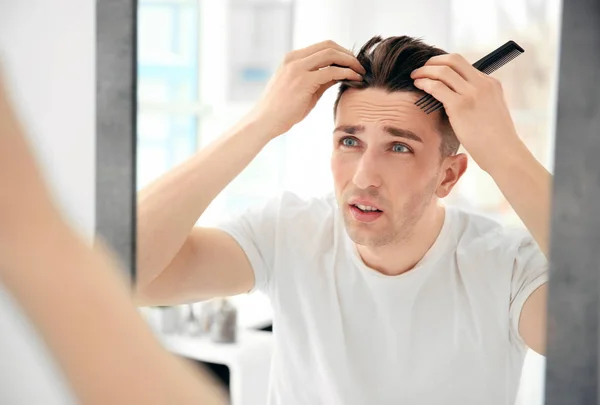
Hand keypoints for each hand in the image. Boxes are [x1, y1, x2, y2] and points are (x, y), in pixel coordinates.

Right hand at [247, 40, 364, 136]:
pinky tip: (355, 79)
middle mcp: (294, 59)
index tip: (351, 63)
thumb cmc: (282, 110)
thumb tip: (340, 74)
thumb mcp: (303, 90)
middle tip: (360, 66)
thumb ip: (320, 80)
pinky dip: (347, 72)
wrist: (265, 121)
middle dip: (348, 54)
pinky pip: (332, 71)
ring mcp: (298, 68)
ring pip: (331, 54)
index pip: (322, 46)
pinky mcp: (304, 80)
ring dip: (350, 61)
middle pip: (329, 46)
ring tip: (361, 72)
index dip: (340, 52)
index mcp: (292, 59)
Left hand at [410, 53, 524, 172]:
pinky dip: (425, 83)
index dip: (444, 64)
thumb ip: (478, 100)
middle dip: (433, 61)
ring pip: (443, 71)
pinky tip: (418, 85)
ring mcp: (472, 93)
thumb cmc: (495, 139)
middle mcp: (482, 84)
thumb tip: (455, 97)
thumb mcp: (490, 111)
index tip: (432, 70)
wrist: (504, 153)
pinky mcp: (461, 105)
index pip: (464, 64)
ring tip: (415, 75)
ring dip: (425, 71)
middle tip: (421, 68)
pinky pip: (437, 87)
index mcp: (491, 84)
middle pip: (453, 60)